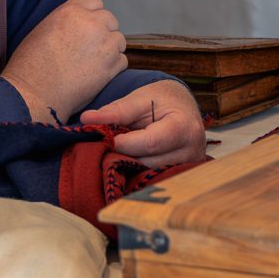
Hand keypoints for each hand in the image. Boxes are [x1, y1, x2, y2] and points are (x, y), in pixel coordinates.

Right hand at [2, 0, 126, 123]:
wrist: (34, 93)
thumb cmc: (31, 65)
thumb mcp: (43, 29)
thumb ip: (66, 21)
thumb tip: (79, 22)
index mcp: (71, 11)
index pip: (94, 2)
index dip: (92, 15)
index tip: (88, 26)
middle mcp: (91, 23)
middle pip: (110, 20)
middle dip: (104, 32)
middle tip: (91, 48)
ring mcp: (105, 44)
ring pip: (119, 40)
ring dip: (110, 49)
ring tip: (92, 62)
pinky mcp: (112, 65)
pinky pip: (122, 60)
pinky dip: (113, 67)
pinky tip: (97, 74)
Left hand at [80, 80, 206, 166]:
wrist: (181, 108)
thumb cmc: (161, 100)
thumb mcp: (139, 98)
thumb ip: (115, 111)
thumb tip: (86, 119)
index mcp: (185, 127)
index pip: (150, 143)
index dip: (123, 143)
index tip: (106, 138)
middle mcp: (192, 151)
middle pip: (148, 163)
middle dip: (123, 155)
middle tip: (109, 145)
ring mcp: (188, 167)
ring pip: (147, 174)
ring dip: (129, 164)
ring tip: (122, 149)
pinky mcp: (181, 176)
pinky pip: (153, 178)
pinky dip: (138, 170)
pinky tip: (131, 159)